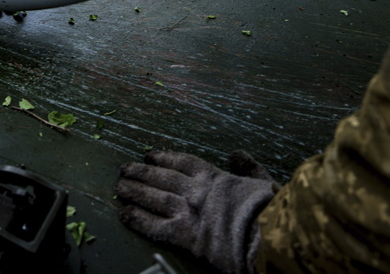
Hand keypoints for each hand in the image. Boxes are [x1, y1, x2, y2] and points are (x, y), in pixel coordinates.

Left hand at [115, 150, 277, 273]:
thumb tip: (238, 154)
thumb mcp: (262, 181)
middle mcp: (196, 191)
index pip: (182, 162)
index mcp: (214, 176)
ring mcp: (188, 211)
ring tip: (120, 187)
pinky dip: (138, 220)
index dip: (163, 157)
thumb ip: (248, 167)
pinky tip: (125, 215)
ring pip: (153, 197)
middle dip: (141, 173)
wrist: (269, 236)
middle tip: (124, 170)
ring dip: (134, 191)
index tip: (149, 155)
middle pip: (161, 178)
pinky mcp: (185, 235)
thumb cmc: (270, 210)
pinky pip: (155, 226)